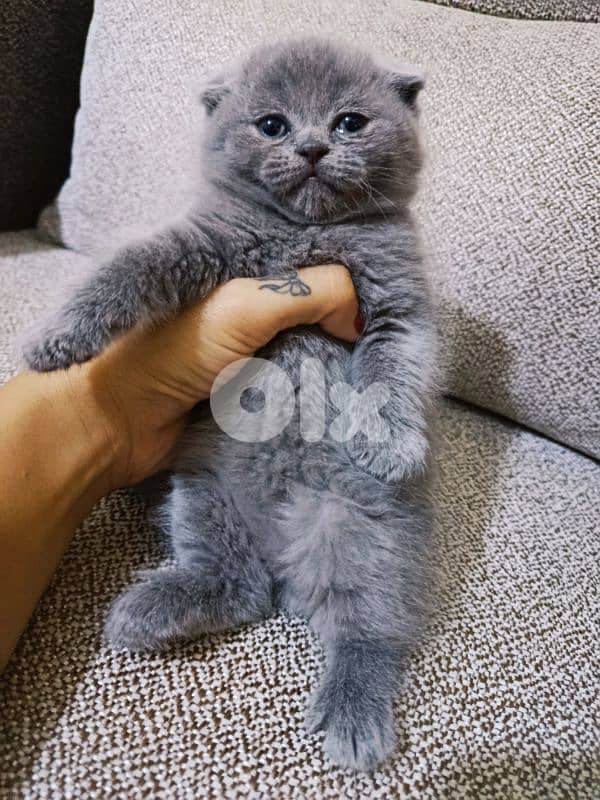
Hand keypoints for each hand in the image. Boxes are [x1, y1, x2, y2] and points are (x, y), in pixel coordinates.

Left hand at [81, 265, 359, 489]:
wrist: (116, 423)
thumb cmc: (170, 352)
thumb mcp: (243, 307)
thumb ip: (308, 292)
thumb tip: (361, 316)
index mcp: (244, 270)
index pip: (311, 263)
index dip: (348, 277)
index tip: (386, 297)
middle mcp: (251, 307)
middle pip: (317, 311)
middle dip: (348, 326)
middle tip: (386, 343)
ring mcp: (250, 353)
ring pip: (311, 352)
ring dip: (336, 366)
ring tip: (375, 375)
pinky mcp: (249, 394)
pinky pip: (295, 391)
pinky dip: (317, 396)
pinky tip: (346, 401)